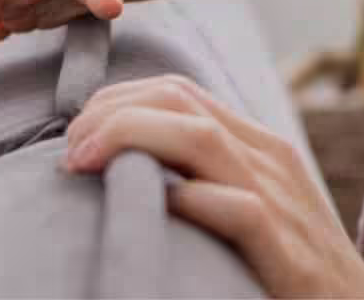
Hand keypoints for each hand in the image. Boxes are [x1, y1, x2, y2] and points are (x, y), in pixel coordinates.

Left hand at [63, 75, 363, 299]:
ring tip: (81, 164)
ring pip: (200, 138)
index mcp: (261, 148)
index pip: (181, 92)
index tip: (76, 137)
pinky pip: (237, 209)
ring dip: (128, 139)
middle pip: (181, 100)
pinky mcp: (289, 254)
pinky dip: (188, 200)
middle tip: (69, 152)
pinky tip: (154, 207)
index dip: (117, 100)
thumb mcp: (254, 210)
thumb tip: (130, 172)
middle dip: (110, 113)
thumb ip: (207, 181)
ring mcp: (281, 203)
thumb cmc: (294, 271)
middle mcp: (270, 162)